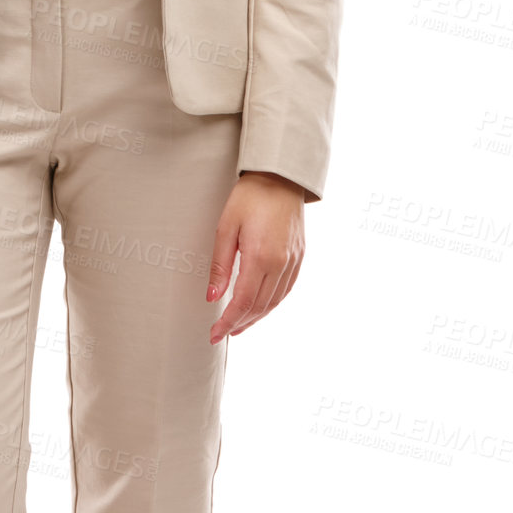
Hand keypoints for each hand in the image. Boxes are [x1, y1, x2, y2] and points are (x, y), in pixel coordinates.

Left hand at [205, 172, 305, 343]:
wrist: (280, 177)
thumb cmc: (249, 197)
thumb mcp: (226, 227)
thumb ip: (220, 265)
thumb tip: (212, 297)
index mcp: (260, 257)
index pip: (243, 302)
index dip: (228, 321)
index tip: (215, 335)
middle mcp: (280, 264)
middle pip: (260, 306)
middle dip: (240, 323)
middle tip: (223, 333)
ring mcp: (293, 261)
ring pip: (275, 301)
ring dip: (257, 317)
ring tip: (240, 325)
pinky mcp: (299, 256)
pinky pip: (286, 289)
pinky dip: (272, 303)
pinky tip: (261, 307)